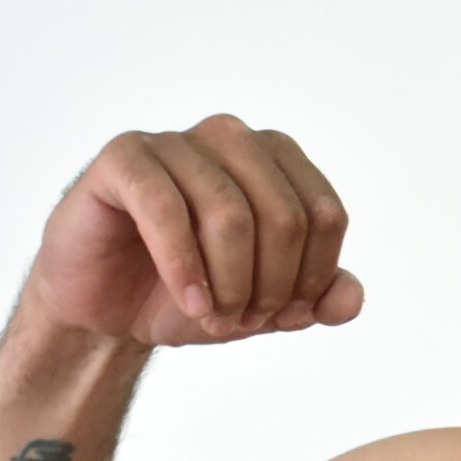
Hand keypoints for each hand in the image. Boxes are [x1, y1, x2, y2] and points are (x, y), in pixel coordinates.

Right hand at [22, 115, 362, 347]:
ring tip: (215, 317)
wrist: (108, 312)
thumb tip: (352, 298)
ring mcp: (175, 142)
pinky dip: (184, 265)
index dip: (313, 276)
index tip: (285, 317)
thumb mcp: (266, 308)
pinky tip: (190, 302)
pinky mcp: (124, 158)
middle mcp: (231, 138)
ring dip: (230, 281)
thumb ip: (317, 300)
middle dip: (272, 284)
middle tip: (245, 322)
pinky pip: (165, 207)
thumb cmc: (190, 293)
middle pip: (285, 214)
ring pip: (230, 212)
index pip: (326, 214)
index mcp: (277, 159)